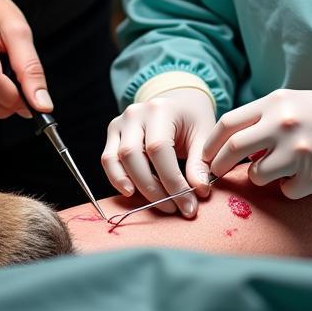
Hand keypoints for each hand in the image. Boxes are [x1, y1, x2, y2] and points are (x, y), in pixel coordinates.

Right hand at [101, 88, 216, 216]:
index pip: (159, 149)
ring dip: (135, 187)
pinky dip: (118, 180)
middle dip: (153, 189)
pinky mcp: (113, 133)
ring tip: (159, 204)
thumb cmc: (192, 120)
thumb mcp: (203, 135)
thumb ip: (199, 163)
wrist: (179, 102)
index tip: (188, 204)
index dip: (172, 181)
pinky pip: (108, 160)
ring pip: (115, 159)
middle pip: (133, 156)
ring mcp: (120, 122)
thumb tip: (199, 191)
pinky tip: (134, 193)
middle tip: (174, 208)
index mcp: (160, 109)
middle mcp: (135, 113)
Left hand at [203, 89, 311, 198]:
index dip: (211, 143)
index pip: (228, 123)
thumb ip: (263, 117)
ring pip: (257, 175)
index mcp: (276, 102)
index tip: (205, 157)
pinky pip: (287, 191)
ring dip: (260, 177)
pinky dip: (290, 188)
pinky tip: (305, 177)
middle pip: (233, 148)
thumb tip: (230, 143)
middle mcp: (283, 123)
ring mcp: (298, 149)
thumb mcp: (294, 103)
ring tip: (276, 171)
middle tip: (216, 175)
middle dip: (219, 165)